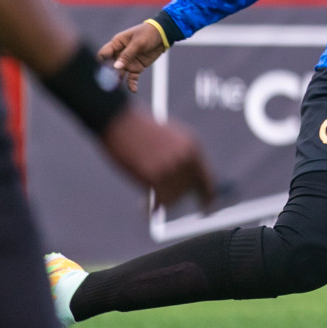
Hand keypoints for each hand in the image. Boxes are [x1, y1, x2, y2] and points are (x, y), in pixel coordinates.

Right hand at [98, 22, 167, 92]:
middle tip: (109, 83)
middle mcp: (119, 54)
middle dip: (108, 75)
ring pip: (119, 74)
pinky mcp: (136, 68)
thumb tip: (116, 66)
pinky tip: (133, 90)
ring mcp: (127, 62)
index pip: (103, 54)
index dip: (100, 62)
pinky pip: (132, 78)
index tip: (102, 70)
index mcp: (116, 44)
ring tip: (117, 89)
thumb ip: (127, 54)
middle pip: (110, 66)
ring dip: (118, 81)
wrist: (162, 36)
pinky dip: (132, 84)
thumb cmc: (148, 34)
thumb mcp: (138, 43)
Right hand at [100, 109, 215, 207]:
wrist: (117, 118)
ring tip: (150, 198)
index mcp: (193, 146)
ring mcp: (171, 167)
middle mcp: (186, 157)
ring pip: (175, 198)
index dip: (207, 196)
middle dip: (178, 196)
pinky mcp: (155, 176)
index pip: (208, 179)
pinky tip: (144, 208)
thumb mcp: (171, 137)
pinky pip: (161, 202)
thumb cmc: (139, 128)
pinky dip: (152, 209)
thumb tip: (189, 182)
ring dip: (163, 201)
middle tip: (163, 197)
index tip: (204, 206)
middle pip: (190, 190)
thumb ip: (183, 157)